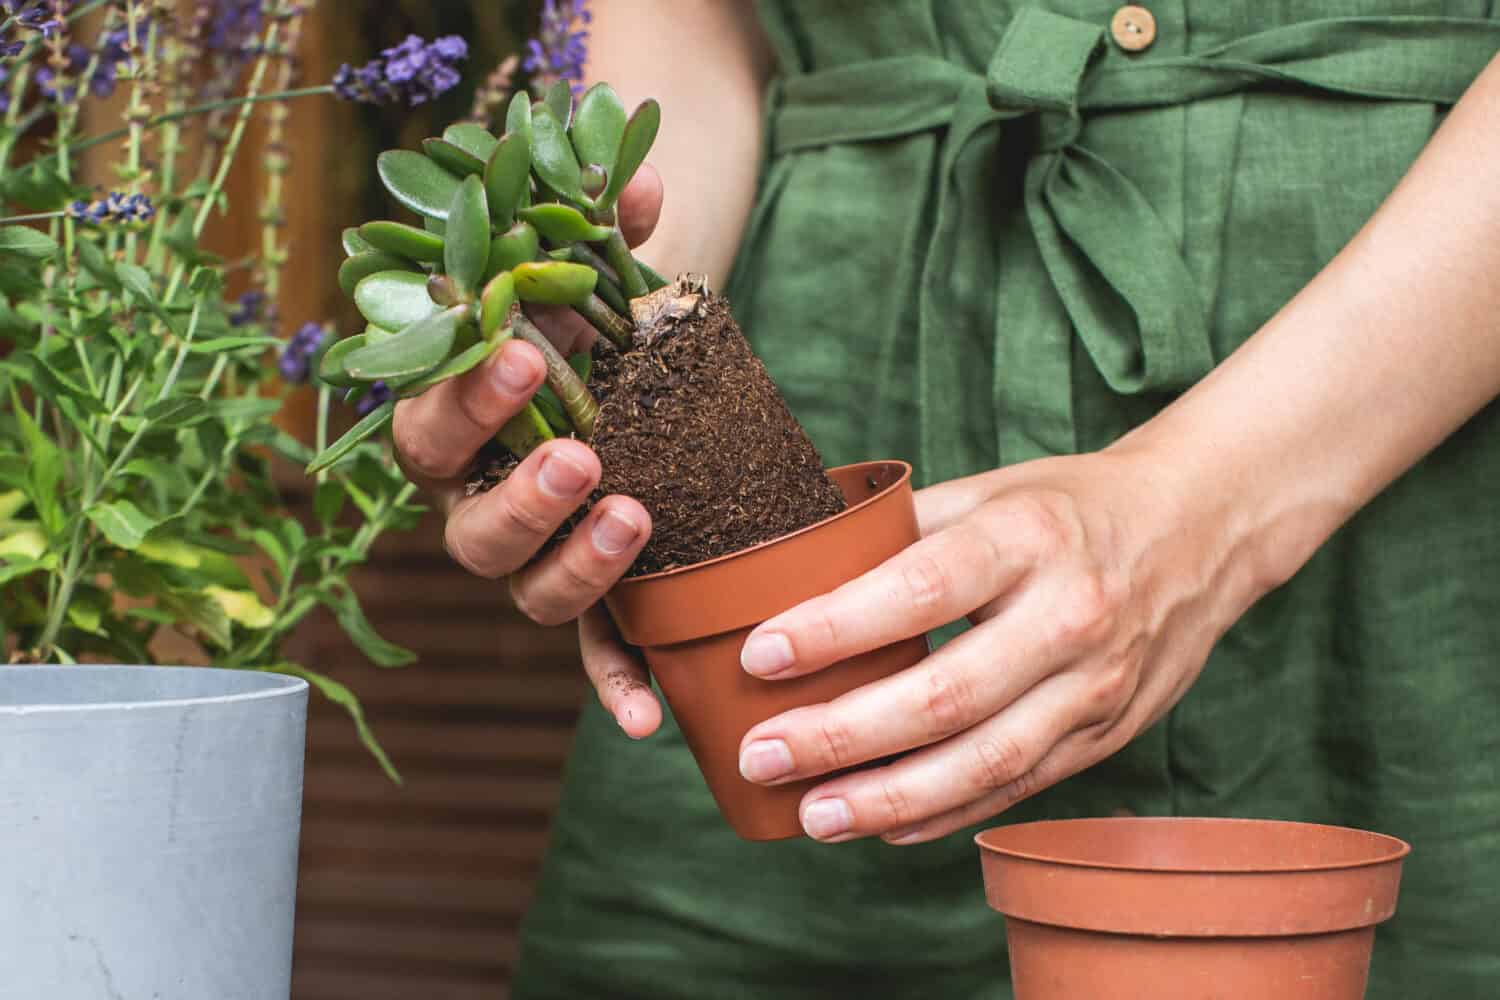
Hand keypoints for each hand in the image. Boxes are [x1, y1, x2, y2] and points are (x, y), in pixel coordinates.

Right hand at [393, 167, 665, 737]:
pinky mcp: (598, 591)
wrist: (644, 361)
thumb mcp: (600, 266)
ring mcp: (536, 555)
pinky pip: (593, 648)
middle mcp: (478, 499)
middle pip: (468, 530)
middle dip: (517, 496)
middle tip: (579, 455)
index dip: (463, 395)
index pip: (426, 421)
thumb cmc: (596, 313)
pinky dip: (615, 684)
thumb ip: (609, 224)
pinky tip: (651, 719)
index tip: (518, 347)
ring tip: (636, 521)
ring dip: (572, 569)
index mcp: (456, 422)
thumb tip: (646, 182)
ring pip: (523, 591)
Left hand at [733, 446, 1264, 843]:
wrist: (1202, 529)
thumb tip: (794, 567)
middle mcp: (1069, 616)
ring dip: (887, 798)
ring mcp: (1096, 684)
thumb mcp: (993, 490)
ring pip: (983, 761)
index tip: (760, 655)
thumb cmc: (1070, 507)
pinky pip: (1018, 787)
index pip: (919, 589)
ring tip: (810, 814)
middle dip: (840, 735)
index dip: (835, 628)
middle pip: (944, 695)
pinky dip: (945, 814)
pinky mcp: (1108, 733)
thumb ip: (902, 530)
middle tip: (761, 755)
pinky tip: (882, 824)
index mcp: (1028, 539)